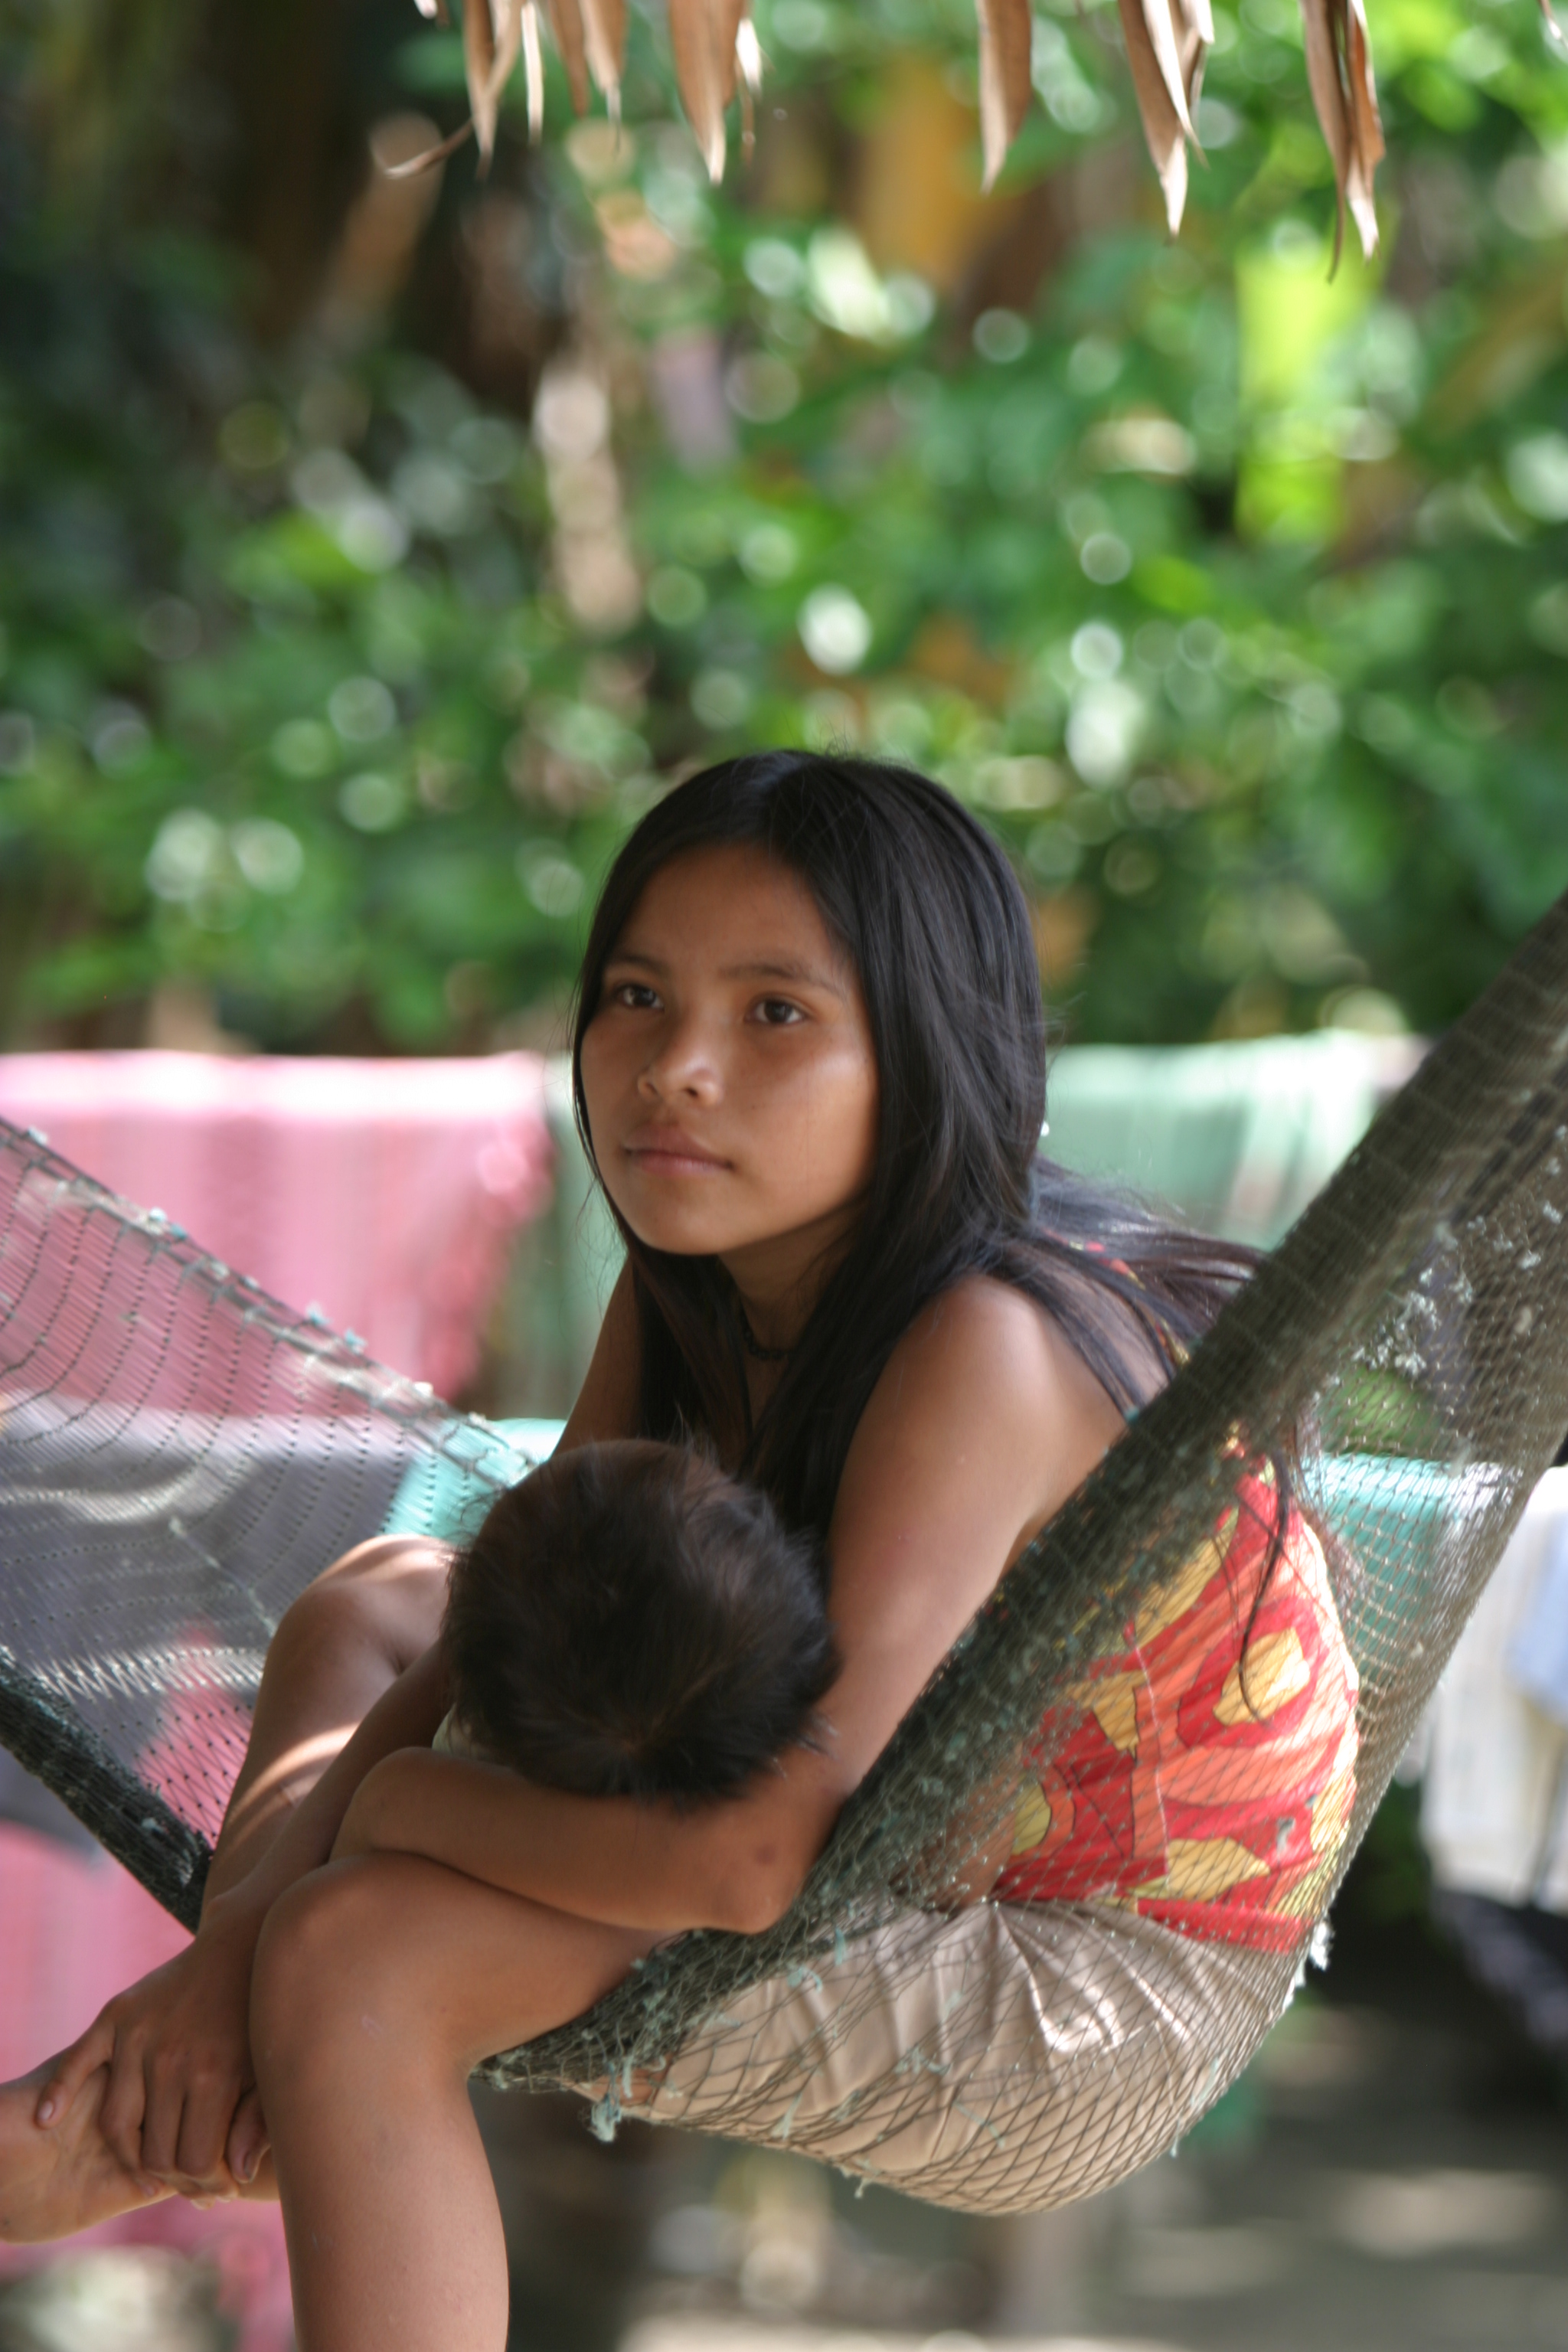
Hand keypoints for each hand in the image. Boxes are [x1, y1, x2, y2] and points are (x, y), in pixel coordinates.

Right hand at [34, 1892, 268, 2196]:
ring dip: (129, 2155)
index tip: (212, 2188)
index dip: (203, 2184)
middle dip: (170, 2178)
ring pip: (117, 2123)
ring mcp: (139, 2036)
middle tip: (181, 2183)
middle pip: (154, 2150)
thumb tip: (235, 2180)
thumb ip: (255, 2125)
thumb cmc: (259, 2017)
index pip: (191, 2161)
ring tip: (145, 2168)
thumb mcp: (269, 2068)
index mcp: (214, 2075)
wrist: (242, 1946)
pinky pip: (79, 2062)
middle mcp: (170, 2058)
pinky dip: (59, 2092)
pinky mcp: (116, 2014)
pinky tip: (46, 2120)